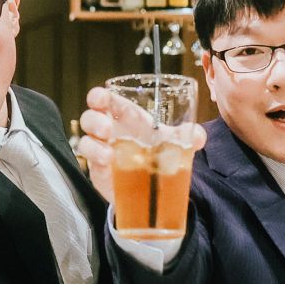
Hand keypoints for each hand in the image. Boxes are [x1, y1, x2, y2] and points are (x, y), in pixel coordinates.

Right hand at [77, 86, 204, 211]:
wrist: (151, 187)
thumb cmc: (156, 154)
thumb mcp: (172, 143)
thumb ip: (186, 137)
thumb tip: (198, 136)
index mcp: (125, 117)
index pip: (105, 100)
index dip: (99, 96)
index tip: (99, 98)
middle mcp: (109, 131)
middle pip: (90, 117)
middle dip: (94, 119)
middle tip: (108, 129)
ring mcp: (101, 150)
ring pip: (85, 140)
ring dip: (94, 144)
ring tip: (109, 154)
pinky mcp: (99, 169)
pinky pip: (90, 162)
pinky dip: (96, 161)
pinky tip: (108, 164)